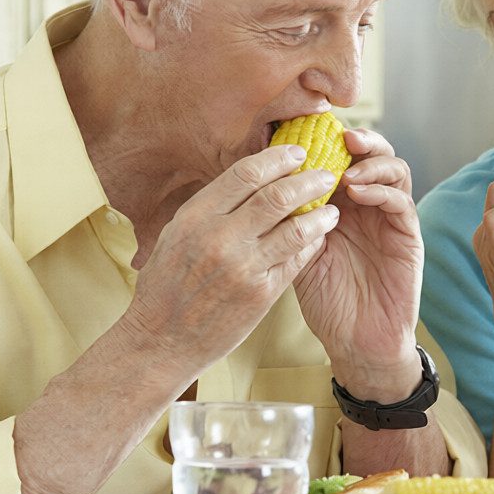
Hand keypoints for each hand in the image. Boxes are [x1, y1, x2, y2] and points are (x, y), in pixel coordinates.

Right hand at [123, 144, 341, 371]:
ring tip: (331, 207)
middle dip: (308, 179)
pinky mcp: (261, 294)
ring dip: (320, 213)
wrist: (162, 341)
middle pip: (276, 196)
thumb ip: (212, 208)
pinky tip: (320, 237)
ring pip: (295, 228)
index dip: (276, 158)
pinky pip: (297, 261)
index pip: (245, 174)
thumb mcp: (176, 235)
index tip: (296, 152)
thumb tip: (251, 180)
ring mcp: (243, 267)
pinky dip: (312, 244)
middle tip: (325, 174)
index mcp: (196, 217)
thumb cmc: (166, 285)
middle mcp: (220, 238)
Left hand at [293, 128, 424, 399]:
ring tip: (346, 166)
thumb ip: (290, 218)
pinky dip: (380, 190)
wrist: (356, 343)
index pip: (340, 157)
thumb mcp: (298, 252)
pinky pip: (400, 202)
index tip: (302, 128)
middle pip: (372, 154)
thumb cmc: (326, 301)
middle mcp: (368, 206)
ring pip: (393, 170)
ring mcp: (390, 219)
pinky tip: (357, 191)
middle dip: (357, 139)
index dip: (325, 139)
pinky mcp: (408, 237)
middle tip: (337, 136)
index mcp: (341, 204)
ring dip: (371, 160)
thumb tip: (261, 179)